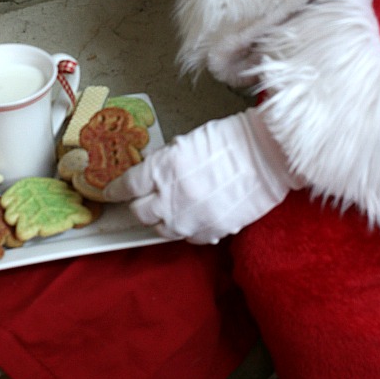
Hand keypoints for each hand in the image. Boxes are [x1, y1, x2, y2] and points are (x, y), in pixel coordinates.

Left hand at [104, 107, 303, 243]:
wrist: (268, 155)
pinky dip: (187, 228)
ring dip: (161, 218)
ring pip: (161, 229)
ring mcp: (191, 219)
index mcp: (162, 170)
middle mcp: (171, 199)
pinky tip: (194, 215)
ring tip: (172, 206)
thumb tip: (153, 173)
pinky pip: (189, 238)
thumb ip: (165, 161)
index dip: (116, 189)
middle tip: (146, 197)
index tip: (111, 191)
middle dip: (139, 204)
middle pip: (140, 212)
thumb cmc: (231, 140)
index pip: (127, 186)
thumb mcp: (187, 141)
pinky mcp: (212, 231)